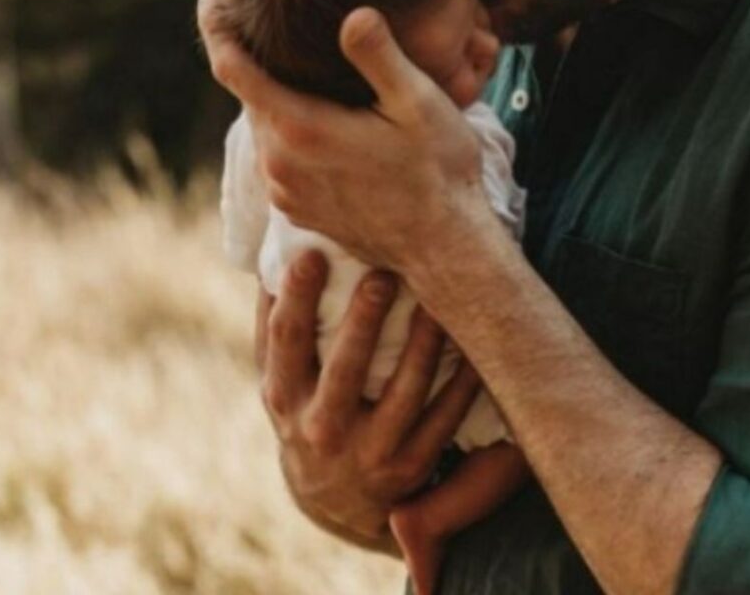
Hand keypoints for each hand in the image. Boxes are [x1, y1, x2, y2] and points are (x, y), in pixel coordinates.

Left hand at [199, 0, 490, 279]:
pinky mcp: (296, 209)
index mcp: (299, 128)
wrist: (444, 247)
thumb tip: (353, 13)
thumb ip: (380, 57)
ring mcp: (284, 190)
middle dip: (251, 56)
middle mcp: (278, 163)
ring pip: (265, 124)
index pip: (231, 67)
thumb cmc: (438, 170)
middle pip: (247, 93)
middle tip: (262, 14)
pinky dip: (287, 128)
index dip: (216, 26)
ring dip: (274, 94)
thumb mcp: (419, 103)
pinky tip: (319, 112)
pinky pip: (278, 155)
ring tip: (294, 60)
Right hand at [257, 249, 483, 546]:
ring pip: (404, 392)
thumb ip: (276, 323)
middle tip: (383, 274)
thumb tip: (275, 249)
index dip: (297, 297)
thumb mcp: (280, 377)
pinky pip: (444, 419)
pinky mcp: (409, 467)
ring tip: (437, 300)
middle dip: (364, 320)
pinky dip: (462, 381)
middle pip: (345, 369)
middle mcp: (320, 429)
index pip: (286, 340)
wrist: (330, 499)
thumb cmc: (305, 409)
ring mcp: (368, 453)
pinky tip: (475, 345)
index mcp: (282, 395)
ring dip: (424, 344)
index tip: (311, 254)